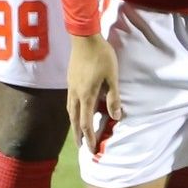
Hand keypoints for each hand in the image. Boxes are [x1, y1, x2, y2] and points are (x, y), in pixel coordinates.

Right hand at [66, 34, 121, 152]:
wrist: (84, 38)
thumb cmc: (101, 56)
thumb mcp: (112, 77)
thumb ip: (113, 97)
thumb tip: (117, 116)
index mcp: (86, 96)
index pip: (86, 123)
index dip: (89, 137)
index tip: (91, 149)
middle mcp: (75, 94)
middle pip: (74, 120)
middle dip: (79, 135)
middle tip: (82, 147)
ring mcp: (70, 87)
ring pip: (70, 111)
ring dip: (74, 124)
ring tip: (79, 132)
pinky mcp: (70, 80)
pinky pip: (70, 102)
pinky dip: (73, 112)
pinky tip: (77, 111)